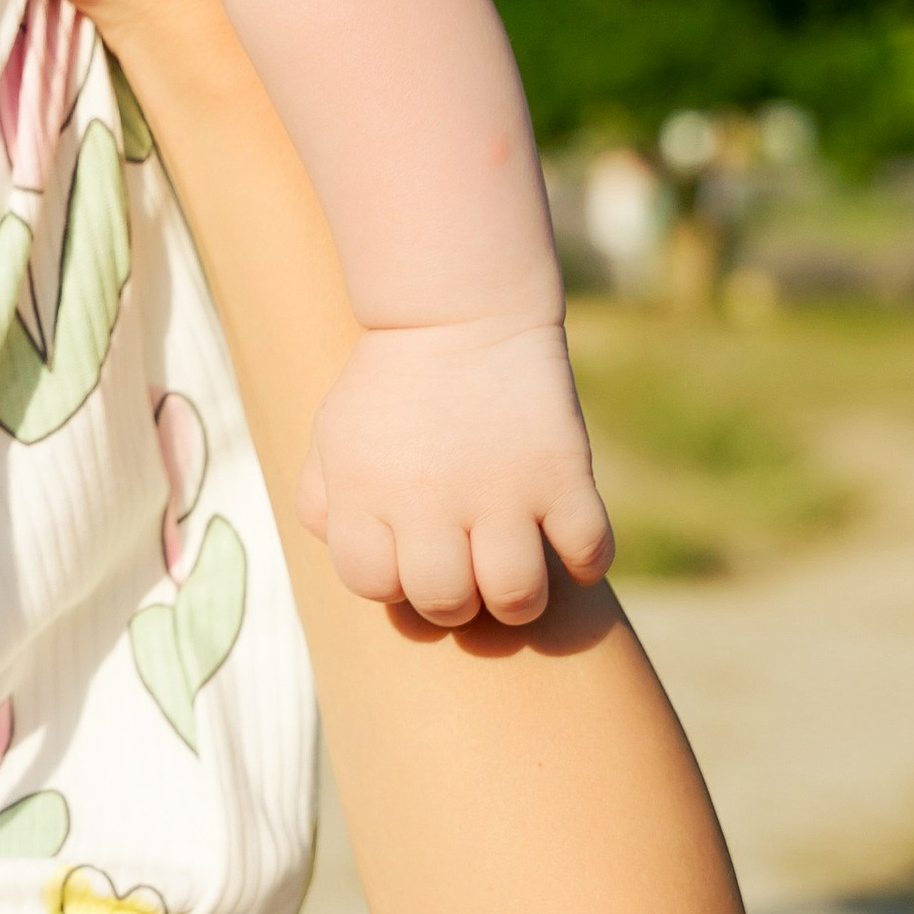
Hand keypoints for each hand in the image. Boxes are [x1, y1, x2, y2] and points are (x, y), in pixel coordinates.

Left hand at [297, 317, 614, 627]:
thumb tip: (362, 569)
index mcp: (365, 492)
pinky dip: (586, 559)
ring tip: (516, 569)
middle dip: (456, 603)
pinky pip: (588, 551)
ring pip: (516, 594)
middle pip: (445, 602)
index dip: (395, 583)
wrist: (459, 310)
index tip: (413, 558)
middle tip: (468, 571)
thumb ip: (324, 505)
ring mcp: (500, 487)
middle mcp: (428, 498)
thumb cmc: (391, 384)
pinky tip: (565, 535)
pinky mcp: (562, 471)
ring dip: (518, 597)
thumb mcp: (332, 435)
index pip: (374, 585)